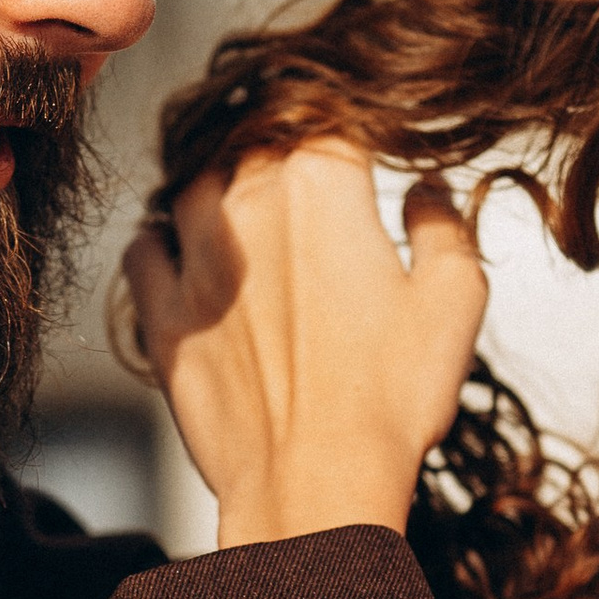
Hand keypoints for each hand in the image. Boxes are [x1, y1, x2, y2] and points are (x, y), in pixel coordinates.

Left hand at [122, 142, 486, 545]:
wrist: (314, 481)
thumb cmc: (390, 400)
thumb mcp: (456, 301)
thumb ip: (445, 226)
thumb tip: (429, 189)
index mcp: (323, 186)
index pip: (333, 117)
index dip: (350, 127)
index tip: (363, 149)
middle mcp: (249, 203)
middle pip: (260, 142)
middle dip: (288, 152)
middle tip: (312, 183)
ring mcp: (196, 259)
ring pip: (195, 183)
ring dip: (222, 186)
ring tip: (249, 211)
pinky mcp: (163, 314)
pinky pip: (142, 248)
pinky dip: (161, 241)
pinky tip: (184, 256)